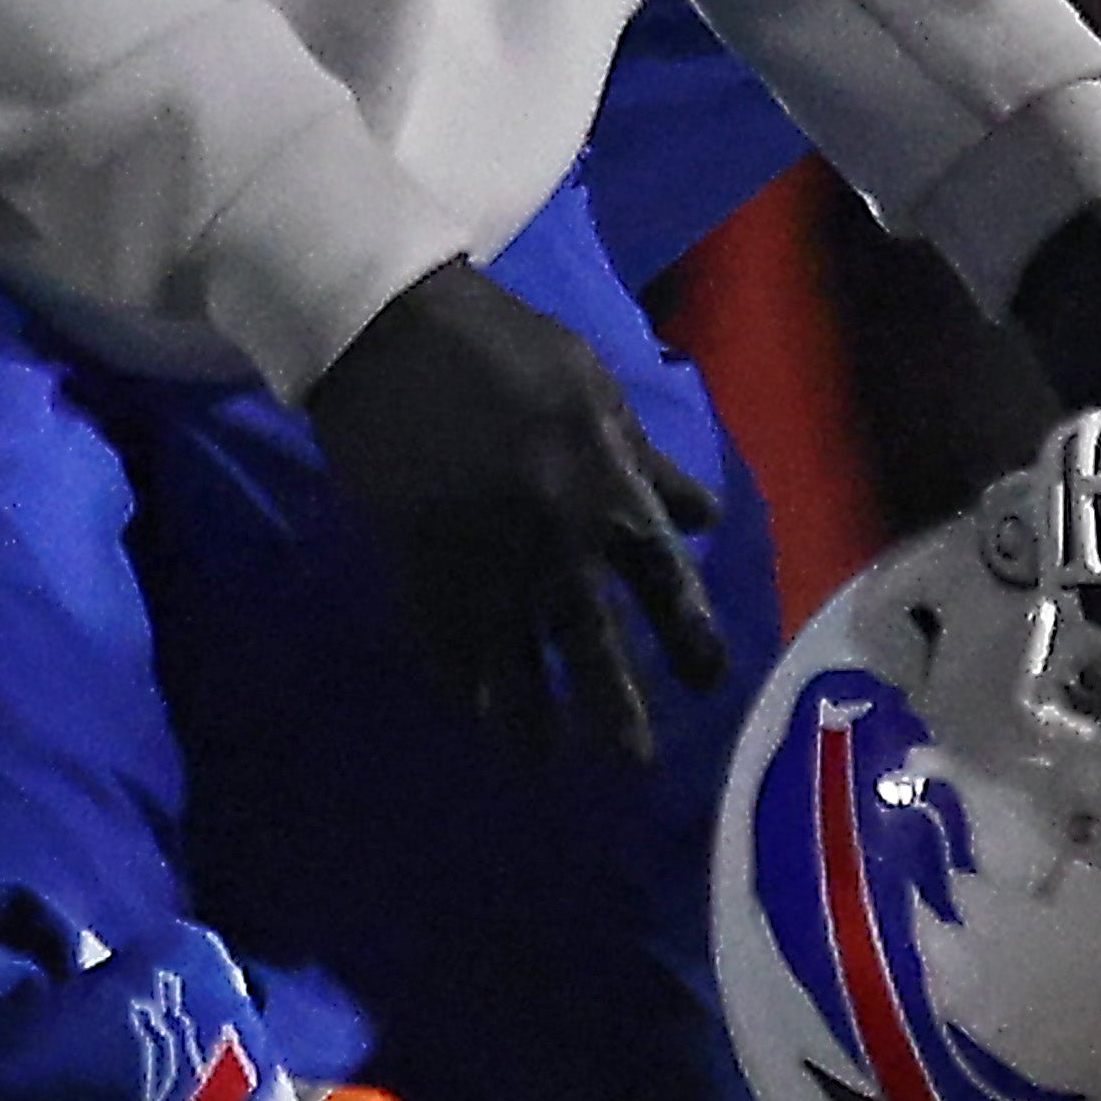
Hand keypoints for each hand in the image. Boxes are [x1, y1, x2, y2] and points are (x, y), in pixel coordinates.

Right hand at [306, 263, 723, 764]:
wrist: (392, 332)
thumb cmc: (506, 350)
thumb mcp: (597, 391)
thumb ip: (648, 462)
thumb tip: (703, 517)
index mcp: (607, 488)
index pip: (664, 580)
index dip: (689, 636)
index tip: (708, 683)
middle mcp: (552, 537)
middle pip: (591, 640)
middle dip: (613, 708)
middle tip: (632, 768)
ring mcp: (480, 556)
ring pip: (510, 657)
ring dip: (525, 716)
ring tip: (538, 763)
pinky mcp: (413, 560)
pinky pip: (439, 638)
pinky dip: (455, 677)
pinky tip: (467, 709)